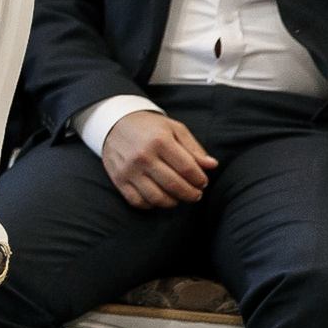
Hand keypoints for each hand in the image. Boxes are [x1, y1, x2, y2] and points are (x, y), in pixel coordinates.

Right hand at [101, 112, 216, 208]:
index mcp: (159, 141)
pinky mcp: (119, 180)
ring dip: (174, 202)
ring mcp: (129, 170)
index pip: (187, 168)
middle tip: (196, 194)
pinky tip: (160, 198)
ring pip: (157, 197)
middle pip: (174, 185)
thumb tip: (212, 165)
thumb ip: (194, 148)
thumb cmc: (150, 127)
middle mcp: (143, 156)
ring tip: (179, 197)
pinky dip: (152, 204)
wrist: (115, 123)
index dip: (199, 179)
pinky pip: (138, 201)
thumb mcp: (175, 129)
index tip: (203, 182)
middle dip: (191, 194)